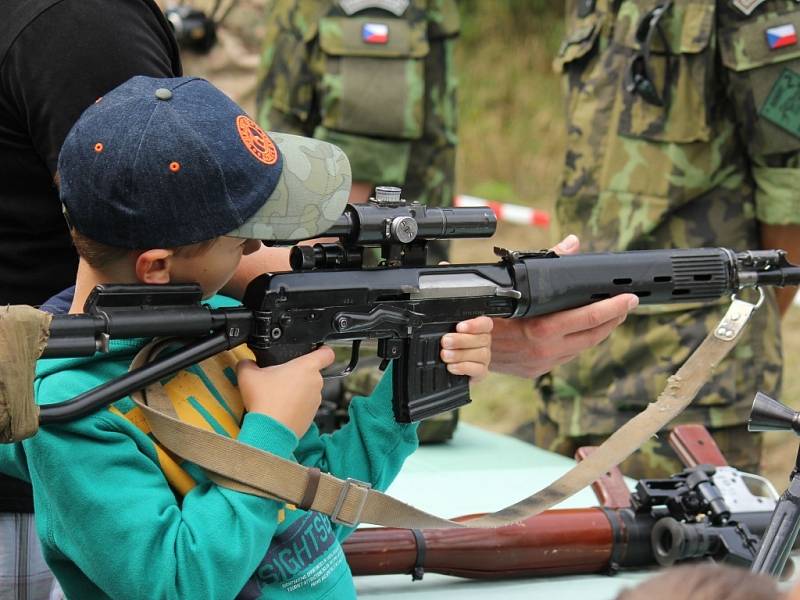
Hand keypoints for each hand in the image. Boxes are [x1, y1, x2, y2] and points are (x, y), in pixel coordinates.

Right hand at [236, 346, 335, 437]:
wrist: (269, 430)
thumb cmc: (265, 400)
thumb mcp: (248, 375)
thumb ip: (247, 364)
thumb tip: (246, 363)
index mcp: (306, 367)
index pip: (326, 353)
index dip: (322, 350)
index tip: (316, 350)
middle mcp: (316, 382)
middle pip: (311, 372)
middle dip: (297, 374)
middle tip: (279, 379)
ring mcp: (316, 400)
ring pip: (307, 390)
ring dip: (296, 391)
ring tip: (277, 396)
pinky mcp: (312, 416)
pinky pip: (304, 406)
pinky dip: (295, 406)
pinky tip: (280, 409)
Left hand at [441, 316, 492, 381]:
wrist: (454, 366)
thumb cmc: (451, 345)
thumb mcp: (450, 334)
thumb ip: (449, 330)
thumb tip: (439, 329)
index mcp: (480, 328)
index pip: (484, 323)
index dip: (474, 325)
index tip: (459, 327)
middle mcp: (485, 342)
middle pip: (482, 339)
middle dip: (460, 340)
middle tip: (445, 342)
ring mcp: (485, 357)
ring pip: (480, 354)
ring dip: (460, 355)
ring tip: (445, 355)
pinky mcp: (481, 372)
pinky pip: (477, 370)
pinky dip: (463, 368)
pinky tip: (451, 366)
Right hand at [490, 235, 638, 378]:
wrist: (460, 347)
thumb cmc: (484, 313)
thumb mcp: (513, 285)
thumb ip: (547, 264)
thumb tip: (571, 244)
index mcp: (542, 330)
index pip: (589, 318)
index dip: (614, 308)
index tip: (630, 298)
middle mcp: (546, 350)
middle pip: (594, 336)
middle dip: (613, 319)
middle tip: (626, 304)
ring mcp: (543, 363)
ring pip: (582, 348)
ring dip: (598, 332)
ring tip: (610, 316)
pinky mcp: (537, 371)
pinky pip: (566, 356)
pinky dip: (578, 342)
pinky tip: (582, 331)